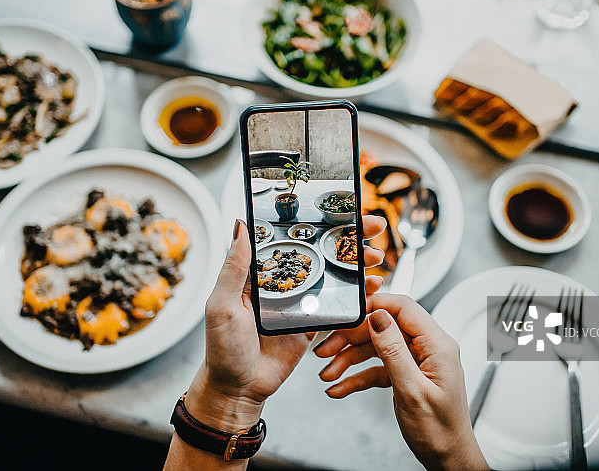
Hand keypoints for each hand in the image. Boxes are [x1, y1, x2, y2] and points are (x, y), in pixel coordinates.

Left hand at [185, 216, 386, 431]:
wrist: (238, 388)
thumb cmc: (223, 348)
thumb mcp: (222, 303)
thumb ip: (234, 267)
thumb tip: (240, 226)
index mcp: (260, 272)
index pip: (291, 238)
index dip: (315, 222)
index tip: (340, 208)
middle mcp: (283, 282)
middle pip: (320, 252)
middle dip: (348, 238)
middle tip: (371, 226)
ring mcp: (300, 302)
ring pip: (334, 276)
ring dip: (357, 264)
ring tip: (376, 257)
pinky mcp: (313, 324)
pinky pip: (338, 307)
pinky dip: (357, 297)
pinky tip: (372, 288)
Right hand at [314, 294, 488, 470]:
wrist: (447, 459)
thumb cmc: (440, 431)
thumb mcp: (412, 390)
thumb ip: (394, 351)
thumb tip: (379, 318)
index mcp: (437, 345)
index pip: (403, 308)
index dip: (373, 306)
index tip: (347, 314)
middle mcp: (427, 348)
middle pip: (383, 327)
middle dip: (351, 338)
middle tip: (327, 349)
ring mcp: (416, 361)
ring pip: (376, 347)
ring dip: (349, 359)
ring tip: (328, 374)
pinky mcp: (405, 374)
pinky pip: (376, 367)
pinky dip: (357, 376)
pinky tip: (340, 387)